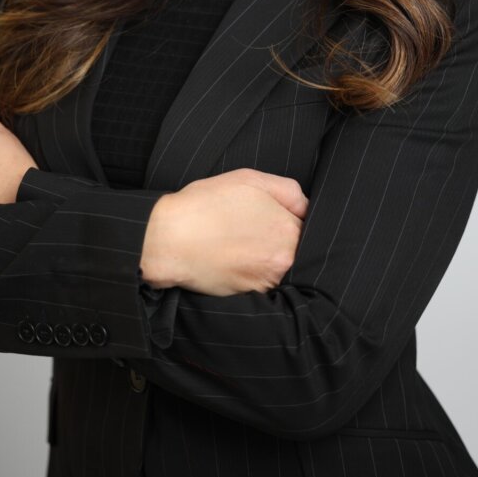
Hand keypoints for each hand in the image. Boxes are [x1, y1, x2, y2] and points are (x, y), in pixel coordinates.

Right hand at [141, 168, 308, 295]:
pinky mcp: (249, 296)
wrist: (168, 240)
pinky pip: (265, 284)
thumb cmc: (206, 205)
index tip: (273, 217)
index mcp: (288, 229)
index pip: (309, 227)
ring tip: (241, 244)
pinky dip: (255, 273)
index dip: (291, 220)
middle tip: (254, 231)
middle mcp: (283, 260)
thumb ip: (289, 191)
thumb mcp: (250, 180)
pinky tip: (235, 259)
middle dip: (282, 240)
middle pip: (298, 250)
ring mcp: (266, 282)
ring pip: (281, 268)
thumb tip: (307, 208)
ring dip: (269, 258)